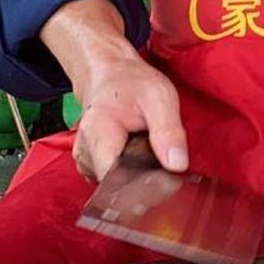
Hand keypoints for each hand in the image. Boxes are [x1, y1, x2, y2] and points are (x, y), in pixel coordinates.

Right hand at [71, 53, 188, 184]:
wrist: (110, 74)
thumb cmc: (133, 83)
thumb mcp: (159, 97)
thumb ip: (168, 131)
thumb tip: (178, 165)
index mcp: (97, 133)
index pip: (114, 181)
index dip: (141, 188)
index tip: (165, 184)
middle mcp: (85, 151)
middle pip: (116, 186)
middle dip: (143, 183)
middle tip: (163, 164)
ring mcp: (85, 160)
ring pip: (115, 186)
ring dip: (136, 178)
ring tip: (148, 153)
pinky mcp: (90, 164)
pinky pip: (112, 181)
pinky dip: (128, 174)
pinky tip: (138, 157)